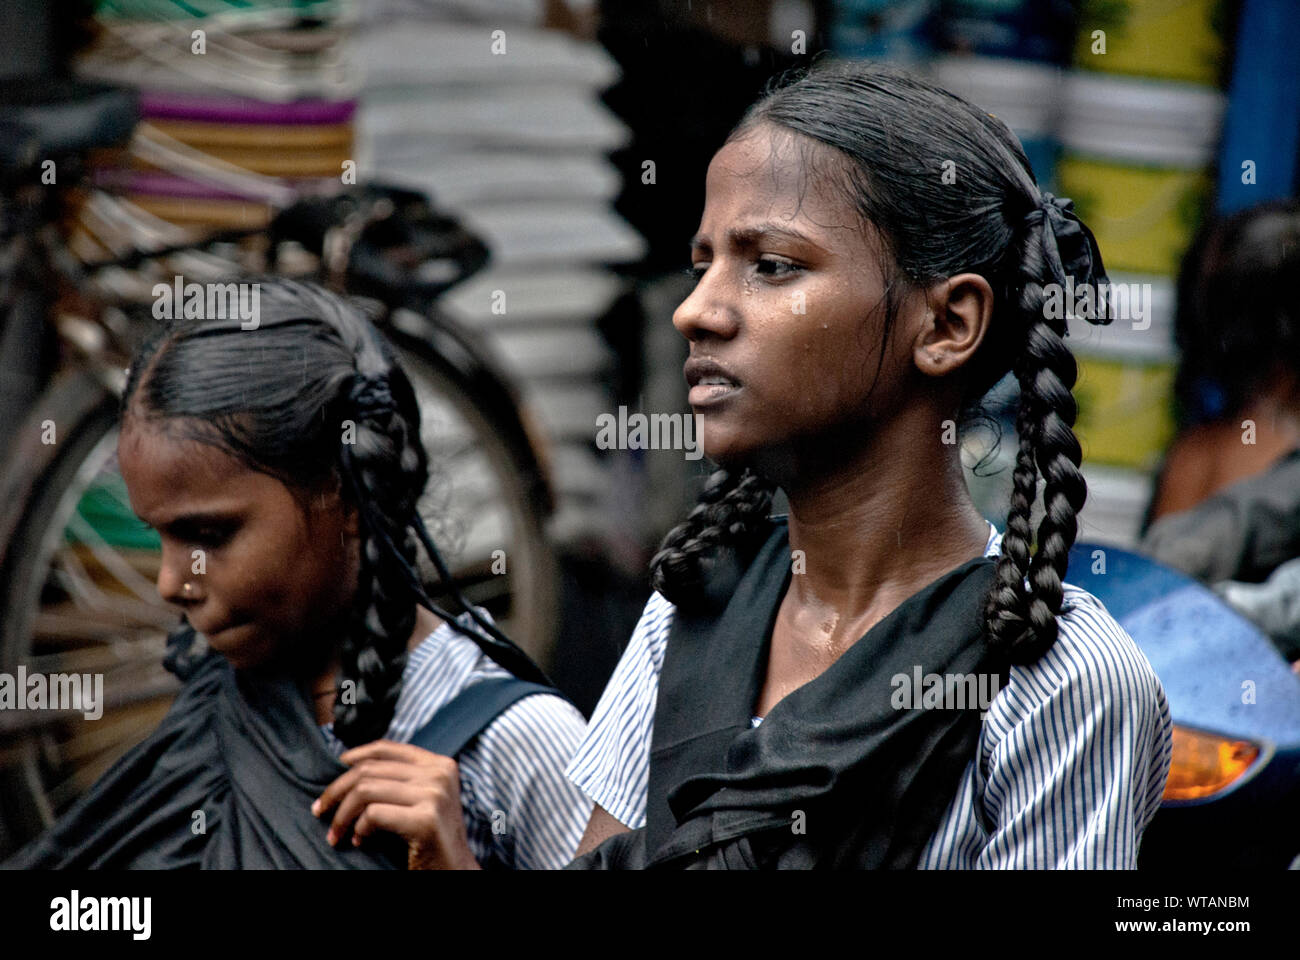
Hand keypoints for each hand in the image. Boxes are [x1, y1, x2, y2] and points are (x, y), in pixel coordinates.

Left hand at [313, 740, 481, 869]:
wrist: (455, 870)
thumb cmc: (431, 839)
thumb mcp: (422, 799)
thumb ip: (400, 780)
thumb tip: (351, 766)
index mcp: (439, 764)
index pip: (386, 748)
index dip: (354, 756)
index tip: (334, 771)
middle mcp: (439, 774)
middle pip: (370, 769)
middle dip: (336, 790)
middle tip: (320, 810)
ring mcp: (434, 795)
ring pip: (366, 790)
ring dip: (341, 814)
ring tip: (336, 833)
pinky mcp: (426, 820)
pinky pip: (374, 814)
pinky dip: (358, 828)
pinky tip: (359, 840)